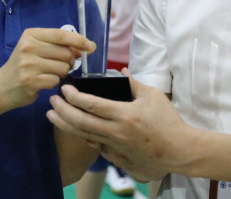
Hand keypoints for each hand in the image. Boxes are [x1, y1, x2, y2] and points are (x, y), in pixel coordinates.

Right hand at [0, 28, 94, 110]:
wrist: (1, 87)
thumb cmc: (23, 66)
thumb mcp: (36, 49)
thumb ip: (58, 45)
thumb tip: (85, 47)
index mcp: (31, 35)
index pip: (61, 35)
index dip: (79, 40)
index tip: (91, 47)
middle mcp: (29, 47)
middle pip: (65, 53)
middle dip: (69, 61)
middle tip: (59, 66)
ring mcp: (28, 64)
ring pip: (62, 68)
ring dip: (61, 73)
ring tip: (48, 74)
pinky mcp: (29, 80)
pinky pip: (55, 81)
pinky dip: (54, 83)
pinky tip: (43, 82)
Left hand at [47, 69, 186, 181]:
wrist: (179, 150)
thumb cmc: (168, 121)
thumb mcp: (153, 96)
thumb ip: (134, 83)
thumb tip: (121, 71)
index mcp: (125, 114)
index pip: (92, 104)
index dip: (74, 96)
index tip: (64, 89)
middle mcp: (117, 132)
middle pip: (82, 122)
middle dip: (63, 110)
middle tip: (51, 101)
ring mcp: (116, 147)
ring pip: (84, 136)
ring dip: (66, 125)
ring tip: (52, 116)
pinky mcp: (118, 158)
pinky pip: (97, 147)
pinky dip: (85, 138)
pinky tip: (78, 130)